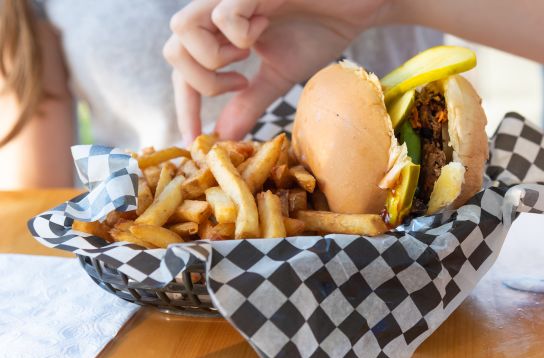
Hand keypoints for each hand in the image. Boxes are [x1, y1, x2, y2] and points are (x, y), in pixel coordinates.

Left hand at [164, 0, 389, 140]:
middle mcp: (216, 11)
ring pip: (181, 29)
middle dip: (201, 83)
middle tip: (239, 85)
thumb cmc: (318, 30)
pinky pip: (222, 16)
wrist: (356, 5)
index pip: (184, 71)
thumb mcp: (278, 76)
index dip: (186, 107)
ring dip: (214, 58)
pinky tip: (264, 26)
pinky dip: (240, 34)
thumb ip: (249, 102)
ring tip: (248, 55)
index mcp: (220, 33)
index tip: (196, 141)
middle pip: (171, 51)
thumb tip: (225, 137)